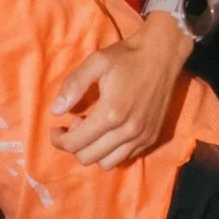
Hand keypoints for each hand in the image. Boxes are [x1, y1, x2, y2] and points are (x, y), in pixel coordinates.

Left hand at [49, 12, 191, 168]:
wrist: (162, 55)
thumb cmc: (127, 56)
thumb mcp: (96, 62)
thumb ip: (73, 85)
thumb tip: (55, 110)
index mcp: (111, 113)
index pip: (75, 144)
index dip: (59, 140)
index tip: (56, 129)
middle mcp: (128, 131)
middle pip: (88, 158)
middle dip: (74, 144)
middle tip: (76, 122)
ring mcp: (142, 137)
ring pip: (107, 163)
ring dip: (93, 150)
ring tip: (94, 128)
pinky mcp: (151, 138)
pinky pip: (125, 158)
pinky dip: (111, 151)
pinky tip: (110, 131)